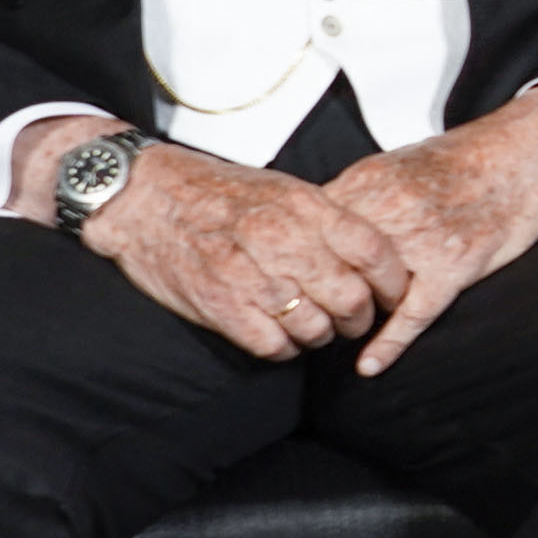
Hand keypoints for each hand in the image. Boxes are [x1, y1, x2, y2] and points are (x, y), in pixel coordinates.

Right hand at [79, 143, 418, 359]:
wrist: (145, 197)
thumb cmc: (218, 193)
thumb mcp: (282, 188)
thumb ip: (326, 220)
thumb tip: (371, 256)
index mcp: (304, 206)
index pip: (373, 251)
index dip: (392, 282)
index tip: (392, 295)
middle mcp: (282, 239)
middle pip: (351, 298)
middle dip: (359, 318)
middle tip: (352, 320)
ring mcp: (250, 274)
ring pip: (315, 328)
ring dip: (320, 335)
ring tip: (311, 326)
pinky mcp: (220, 305)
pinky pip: (273, 346)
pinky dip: (284, 348)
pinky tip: (278, 335)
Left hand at [318, 85, 537, 370]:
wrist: (523, 159)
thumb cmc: (460, 163)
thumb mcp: (395, 163)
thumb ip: (355, 193)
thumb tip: (311, 218)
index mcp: (370, 181)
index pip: (311, 226)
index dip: (293, 254)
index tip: (280, 274)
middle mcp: (391, 211)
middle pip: (332, 263)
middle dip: (315, 291)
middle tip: (303, 312)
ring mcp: (422, 242)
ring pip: (367, 292)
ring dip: (347, 317)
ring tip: (332, 332)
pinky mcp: (453, 268)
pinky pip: (413, 314)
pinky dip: (388, 343)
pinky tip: (368, 365)